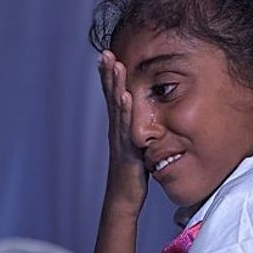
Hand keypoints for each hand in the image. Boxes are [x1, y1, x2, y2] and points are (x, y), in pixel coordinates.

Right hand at [98, 50, 146, 208]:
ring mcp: (119, 139)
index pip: (114, 97)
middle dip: (108, 74)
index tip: (108, 56)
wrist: (123, 199)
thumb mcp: (137, 148)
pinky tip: (125, 95)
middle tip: (105, 52)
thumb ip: (139, 133)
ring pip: (117, 107)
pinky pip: (125, 127)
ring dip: (115, 85)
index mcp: (119, 128)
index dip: (110, 77)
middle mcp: (116, 130)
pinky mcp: (126, 149)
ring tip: (114, 65)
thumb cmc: (132, 176)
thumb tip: (146, 122)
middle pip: (110, 97)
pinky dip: (125, 110)